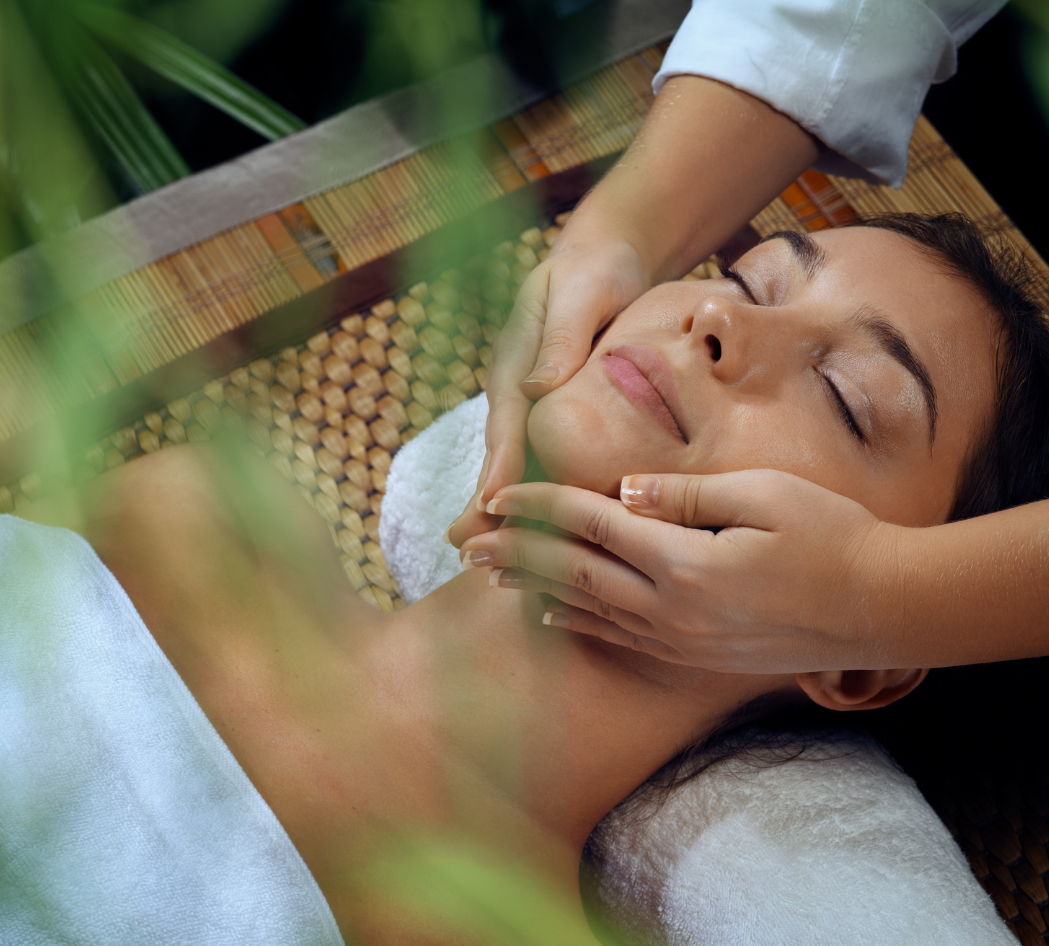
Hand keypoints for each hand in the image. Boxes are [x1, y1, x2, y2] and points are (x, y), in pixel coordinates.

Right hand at [447, 76, 819, 548]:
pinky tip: (545, 528)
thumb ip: (559, 337)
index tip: (489, 510)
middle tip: (469, 552)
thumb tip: (538, 389)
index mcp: (515, 369)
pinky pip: (544, 458)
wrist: (608, 255)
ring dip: (509, 508)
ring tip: (497, 558)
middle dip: (485, 505)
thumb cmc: (594, 271)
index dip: (497, 471)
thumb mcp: (578, 293)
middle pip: (501, 457)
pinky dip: (539, 492)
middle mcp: (518, 393)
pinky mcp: (557, 413)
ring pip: (518, 464)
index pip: (504, 429)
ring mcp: (533, 405)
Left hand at [457, 470, 904, 673]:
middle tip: (466, 541)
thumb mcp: (765, 497)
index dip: (538, 507)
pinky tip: (551, 617)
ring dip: (534, 591)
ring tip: (492, 577)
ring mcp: (680, 639)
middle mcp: (670, 609)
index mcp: (683, 561)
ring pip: (586, 612)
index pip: (589, 525)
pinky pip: (618, 639)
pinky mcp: (693, 656)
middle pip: (571, 575)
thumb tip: (624, 491)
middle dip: (515, 554)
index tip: (496, 496)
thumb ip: (687, 495)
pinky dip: (576, 624)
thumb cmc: (833, 538)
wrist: (884, 610)